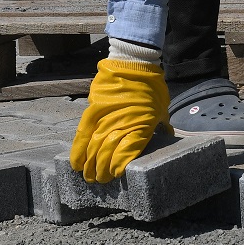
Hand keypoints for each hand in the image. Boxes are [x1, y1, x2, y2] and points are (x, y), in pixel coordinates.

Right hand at [69, 59, 169, 183]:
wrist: (134, 62)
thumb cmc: (151, 85)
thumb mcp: (162, 107)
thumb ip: (161, 124)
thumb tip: (167, 134)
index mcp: (141, 126)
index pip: (126, 153)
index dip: (118, 167)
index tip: (115, 176)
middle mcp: (122, 124)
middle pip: (107, 153)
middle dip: (101, 171)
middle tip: (99, 181)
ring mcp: (106, 117)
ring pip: (93, 147)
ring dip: (89, 165)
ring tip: (87, 177)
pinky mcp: (93, 109)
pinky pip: (83, 133)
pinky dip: (78, 150)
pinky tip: (76, 163)